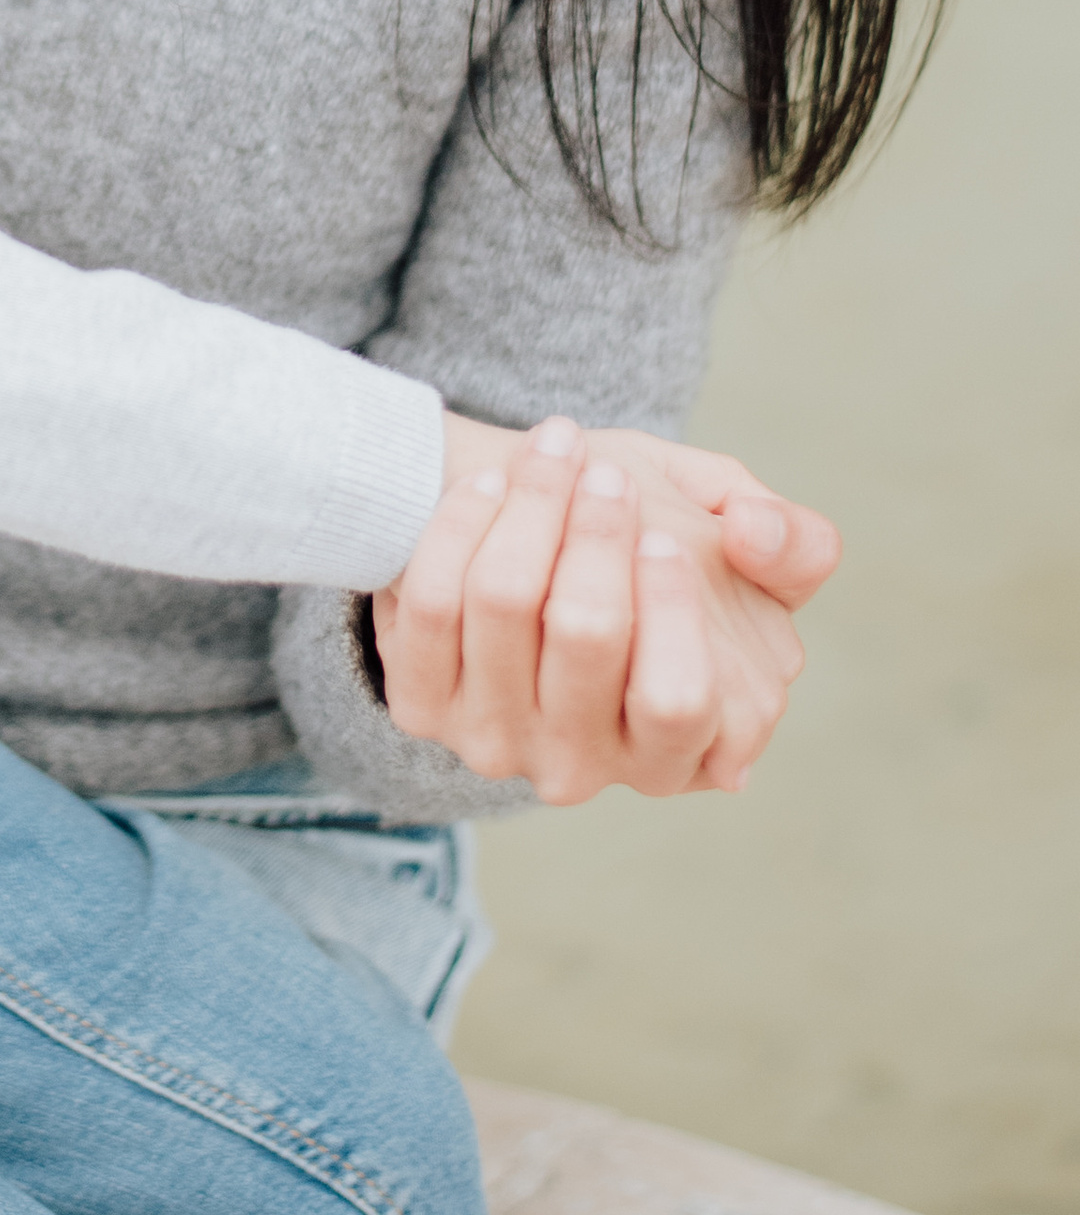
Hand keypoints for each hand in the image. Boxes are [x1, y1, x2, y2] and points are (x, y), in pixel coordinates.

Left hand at [374, 414, 838, 803]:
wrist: (528, 549)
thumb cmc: (651, 551)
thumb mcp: (740, 545)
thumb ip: (795, 546)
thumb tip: (756, 533)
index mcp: (682, 750)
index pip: (678, 701)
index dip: (670, 608)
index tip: (663, 531)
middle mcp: (585, 766)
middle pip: (585, 635)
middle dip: (595, 532)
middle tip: (603, 471)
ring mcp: (495, 742)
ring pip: (502, 602)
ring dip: (531, 502)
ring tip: (554, 447)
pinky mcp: (420, 705)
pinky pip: (429, 602)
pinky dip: (459, 523)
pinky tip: (492, 482)